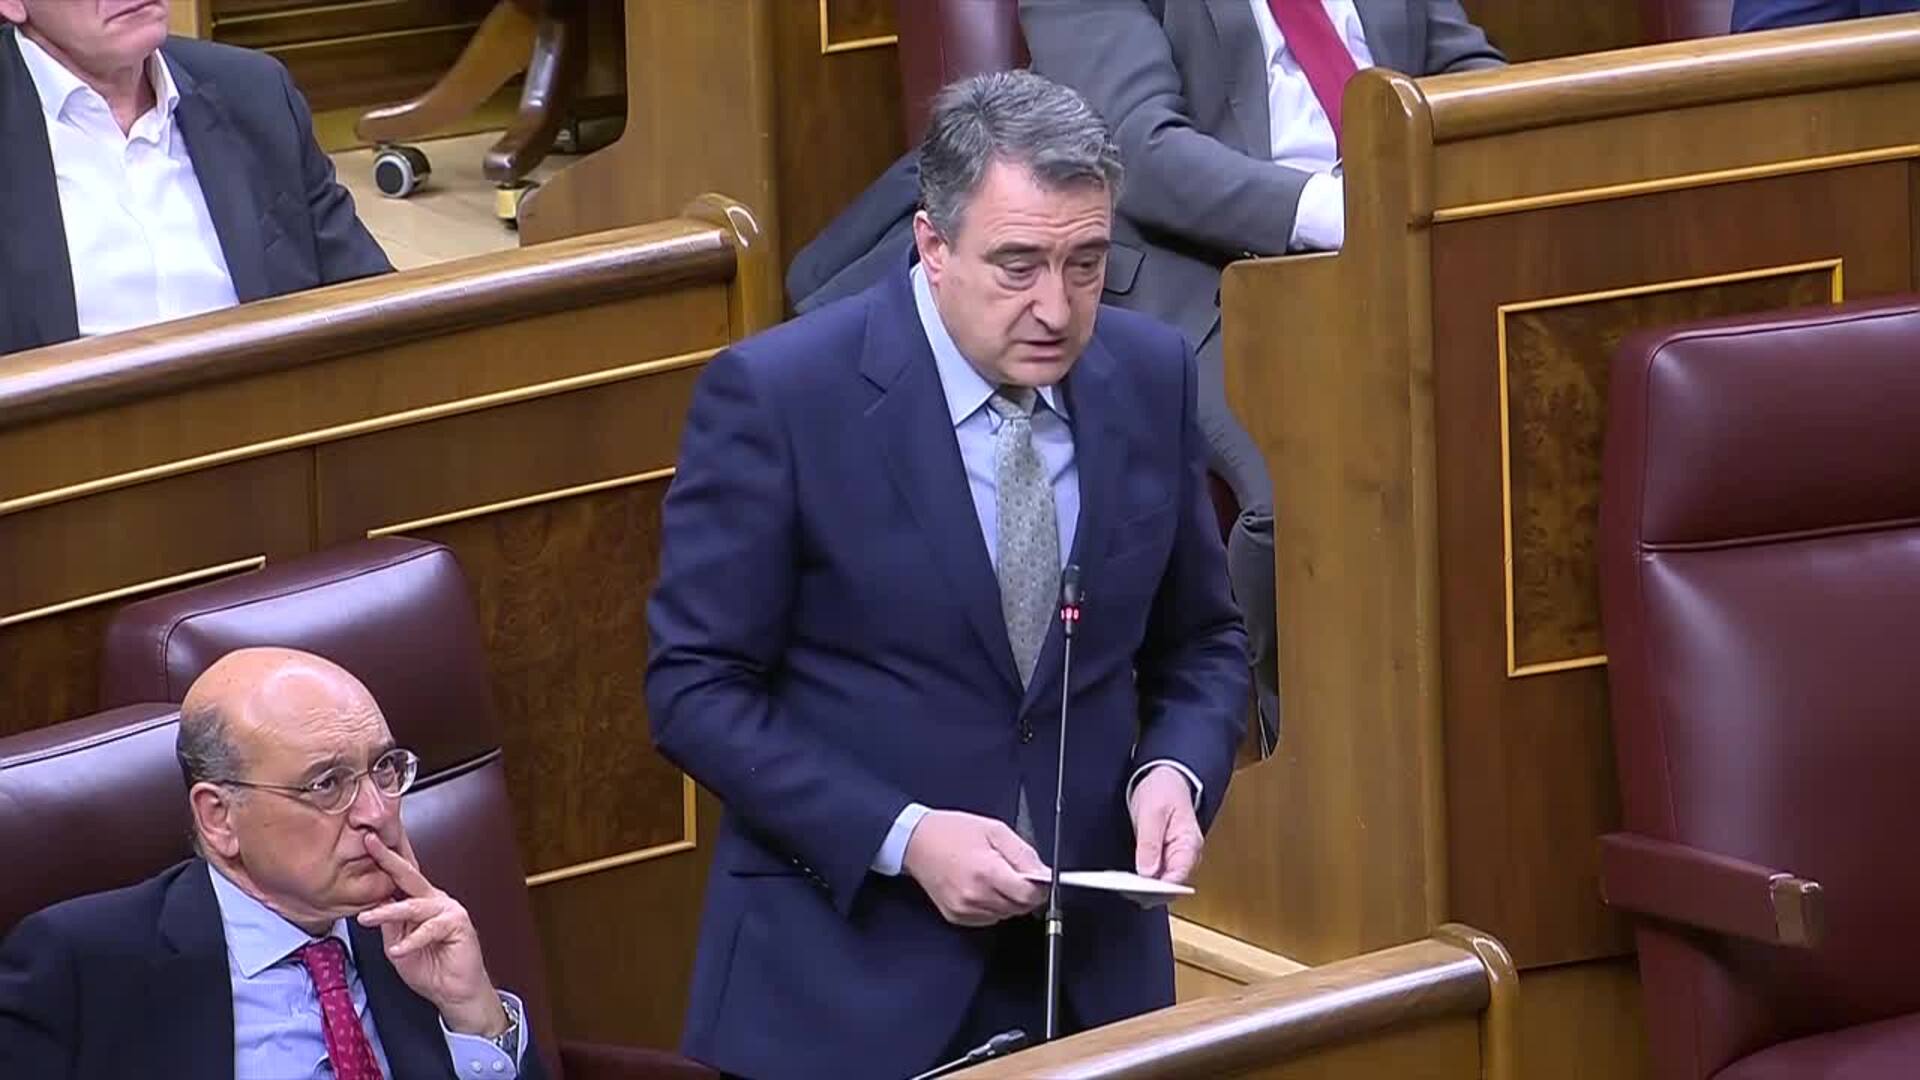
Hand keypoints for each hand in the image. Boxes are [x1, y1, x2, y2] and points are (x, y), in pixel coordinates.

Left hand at [355, 833, 507, 1036]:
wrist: (454, 993)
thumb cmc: (429, 969)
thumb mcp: (397, 946)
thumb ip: (388, 925)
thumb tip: (373, 905)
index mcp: (421, 902)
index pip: (400, 879)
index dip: (384, 860)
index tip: (366, 840)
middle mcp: (435, 900)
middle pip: (410, 876)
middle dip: (388, 859)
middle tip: (370, 843)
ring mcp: (449, 909)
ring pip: (414, 906)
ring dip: (388, 911)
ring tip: (368, 918)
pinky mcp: (458, 924)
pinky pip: (429, 929)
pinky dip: (411, 941)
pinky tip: (398, 950)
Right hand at [901, 810, 1048, 926]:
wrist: (917, 842)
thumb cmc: (952, 832)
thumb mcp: (995, 830)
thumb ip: (1023, 854)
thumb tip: (1045, 874)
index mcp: (986, 871)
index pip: (1029, 896)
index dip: (1040, 887)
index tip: (1040, 879)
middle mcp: (975, 895)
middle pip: (1019, 907)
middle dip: (1024, 892)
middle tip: (1012, 870)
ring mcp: (965, 909)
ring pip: (1006, 914)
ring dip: (1008, 898)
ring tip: (993, 875)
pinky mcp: (957, 916)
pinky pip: (989, 917)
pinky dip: (992, 905)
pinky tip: (982, 886)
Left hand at [1131, 766, 1202, 885]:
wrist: (1166, 777)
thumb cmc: (1164, 790)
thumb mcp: (1153, 812)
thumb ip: (1150, 843)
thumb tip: (1147, 872)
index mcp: (1189, 844)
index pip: (1178, 878)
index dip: (1158, 888)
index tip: (1137, 890)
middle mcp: (1186, 856)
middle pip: (1170, 886)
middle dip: (1148, 891)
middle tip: (1122, 888)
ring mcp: (1176, 858)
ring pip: (1161, 884)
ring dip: (1143, 887)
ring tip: (1120, 884)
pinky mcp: (1164, 857)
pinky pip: (1155, 876)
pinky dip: (1141, 880)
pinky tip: (1126, 879)